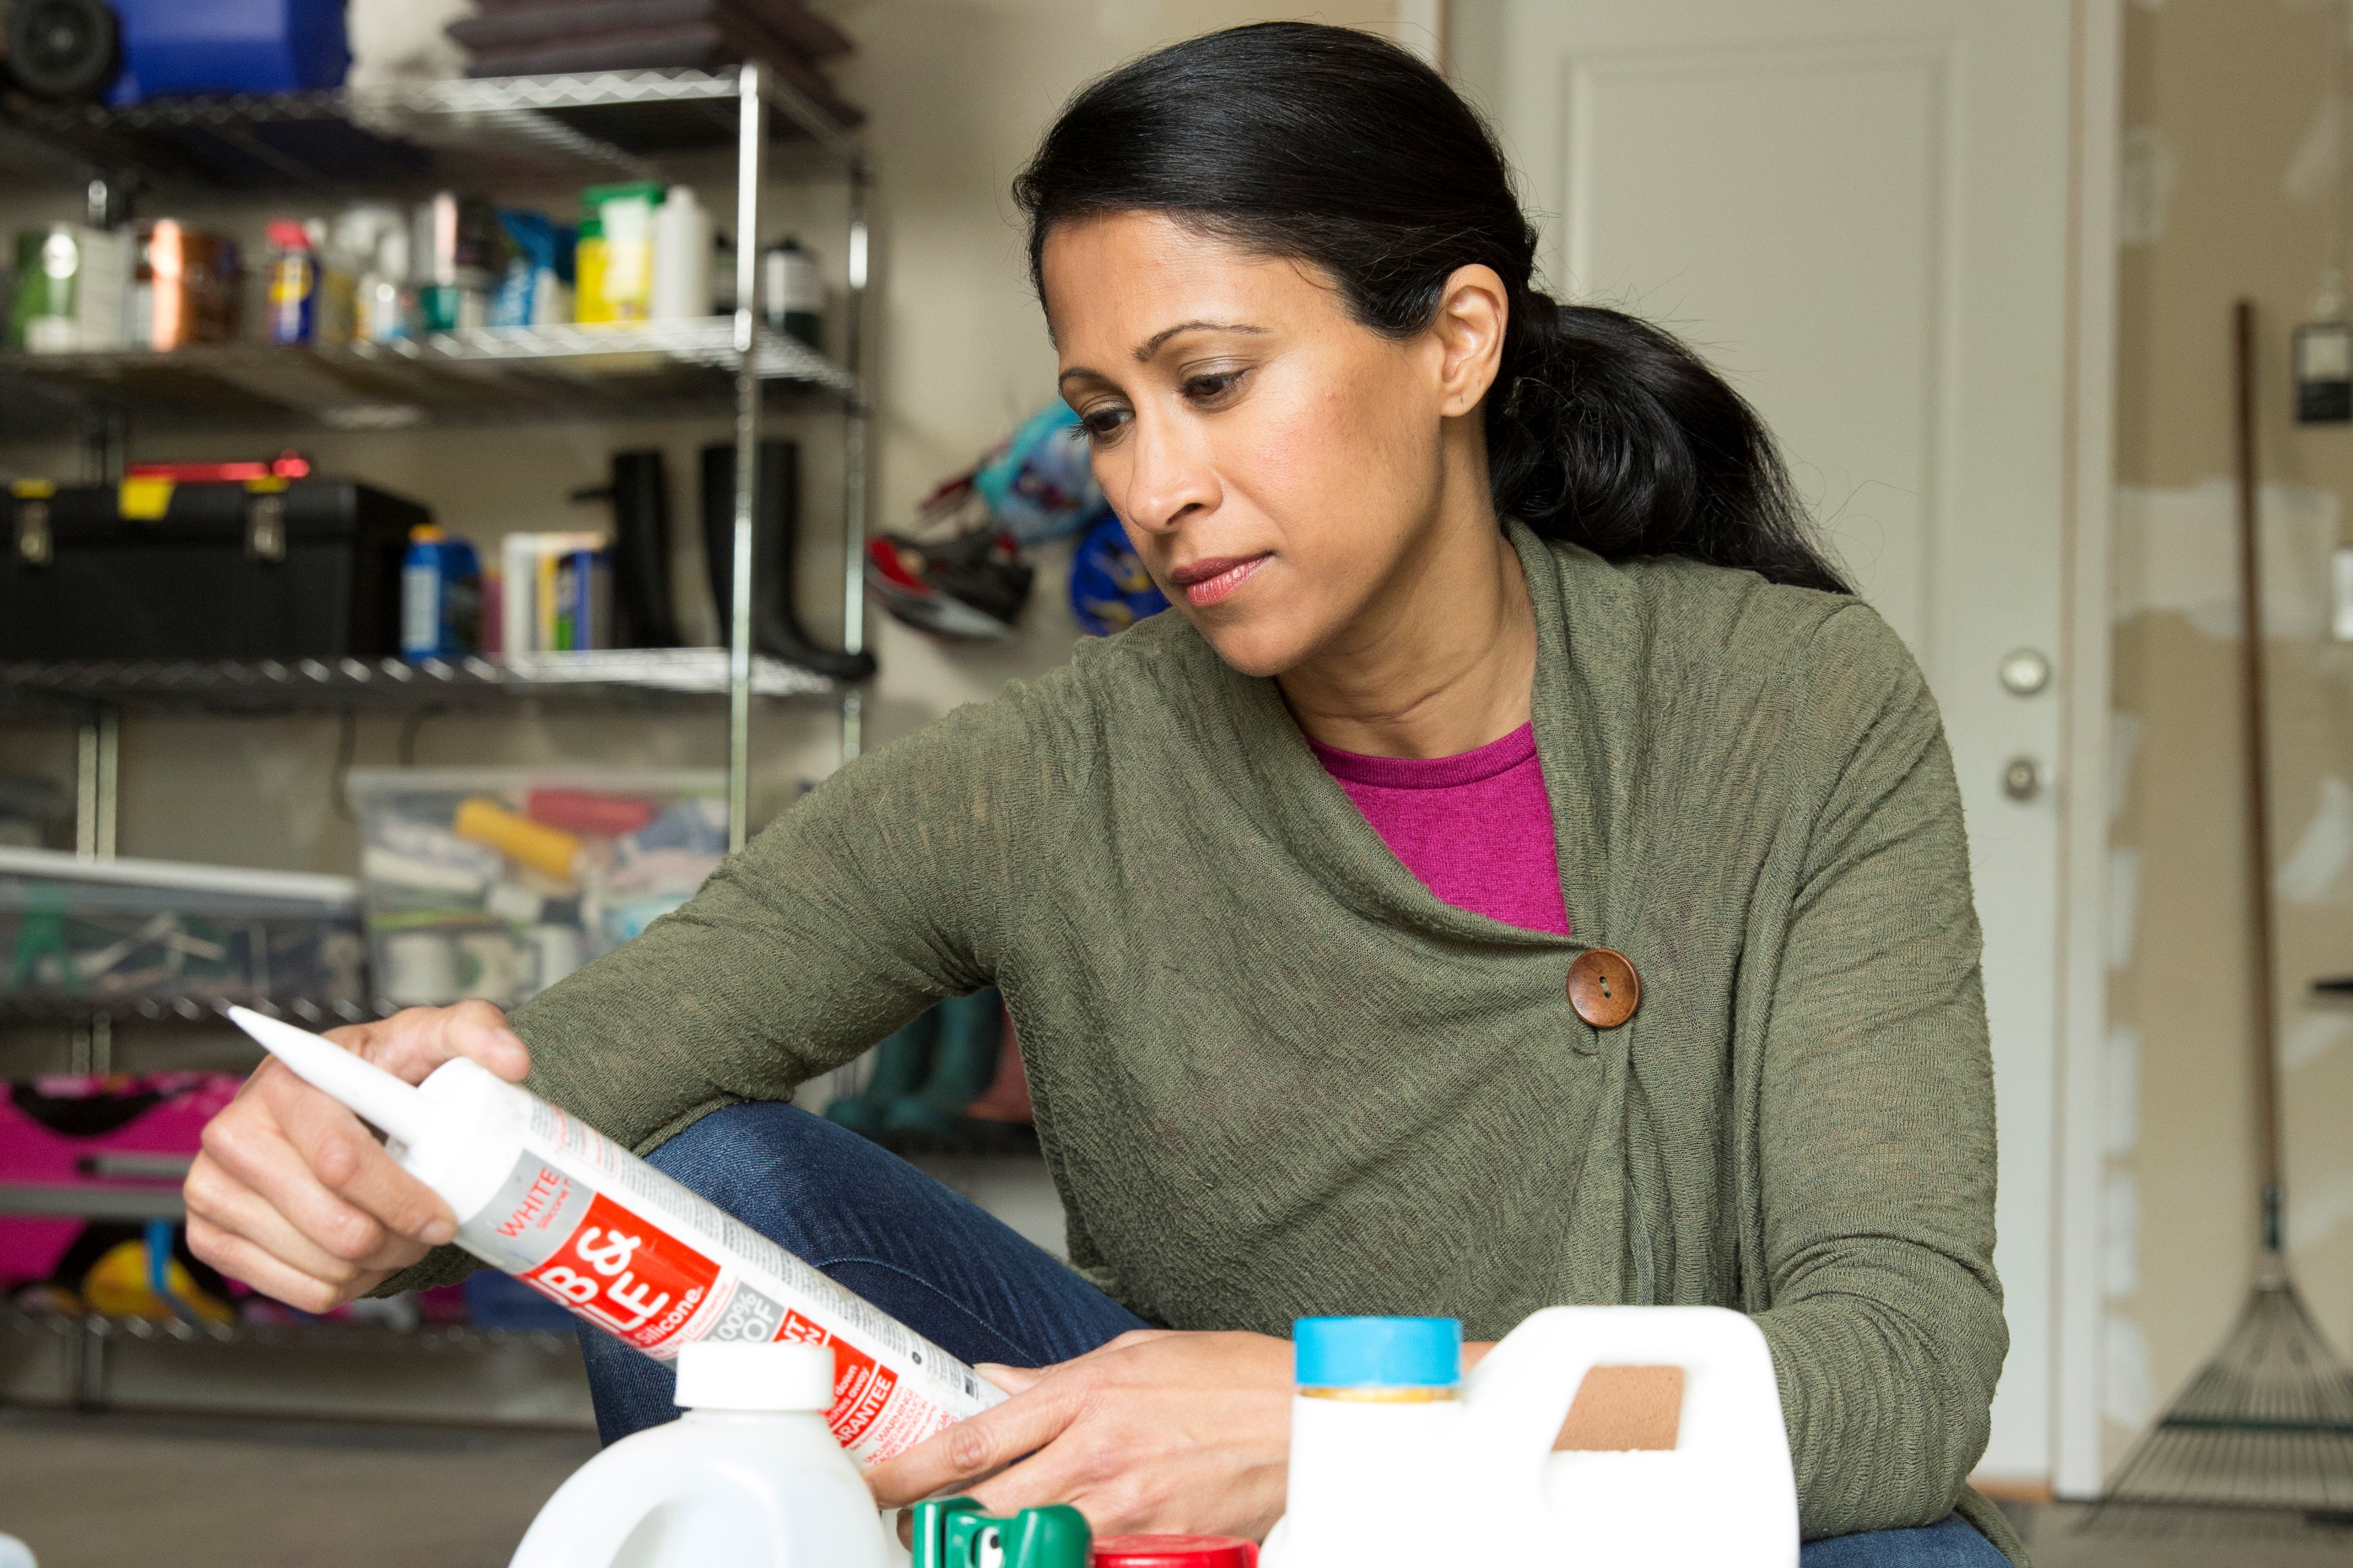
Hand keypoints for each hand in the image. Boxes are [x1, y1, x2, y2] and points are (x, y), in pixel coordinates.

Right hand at [184, 1002, 529, 1313]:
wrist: (332, 1105)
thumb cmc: (378, 1074)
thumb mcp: (427, 1040)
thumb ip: (473, 1032)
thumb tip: (511, 1061)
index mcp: (285, 1084)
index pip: (342, 1163)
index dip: (403, 1200)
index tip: (443, 1216)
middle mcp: (233, 1135)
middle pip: (337, 1227)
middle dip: (398, 1239)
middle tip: (428, 1228)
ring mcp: (210, 1189)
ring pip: (322, 1266)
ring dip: (376, 1264)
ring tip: (395, 1231)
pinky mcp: (209, 1238)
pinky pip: (299, 1292)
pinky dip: (343, 1284)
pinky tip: (357, 1249)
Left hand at [866, 1329, 1293, 1540]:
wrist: (1314, 1418)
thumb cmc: (1237, 1380)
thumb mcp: (1139, 1355)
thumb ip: (1059, 1374)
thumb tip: (999, 1378)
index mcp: (1085, 1393)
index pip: (974, 1437)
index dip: (909, 1470)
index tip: (871, 1487)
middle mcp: (1095, 1450)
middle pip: (985, 1503)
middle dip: (936, 1525)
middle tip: (910, 1532)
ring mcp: (1126, 1505)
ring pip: (1028, 1542)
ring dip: (996, 1547)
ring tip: (976, 1545)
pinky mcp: (1159, 1546)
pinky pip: (1088, 1564)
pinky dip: (1061, 1560)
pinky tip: (1054, 1552)